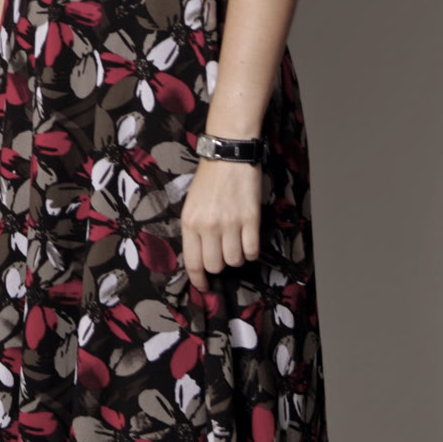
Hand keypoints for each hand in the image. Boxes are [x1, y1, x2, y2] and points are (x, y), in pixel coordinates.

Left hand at [180, 157, 263, 291]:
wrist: (228, 155)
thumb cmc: (208, 180)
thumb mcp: (191, 205)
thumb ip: (194, 230)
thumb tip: (201, 258)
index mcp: (189, 222)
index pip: (193, 262)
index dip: (199, 280)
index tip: (205, 287)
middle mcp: (208, 226)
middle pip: (215, 266)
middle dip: (219, 265)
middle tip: (222, 253)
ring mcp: (230, 223)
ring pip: (235, 261)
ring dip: (236, 257)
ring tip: (235, 242)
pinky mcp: (251, 219)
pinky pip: (252, 250)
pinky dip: (251, 251)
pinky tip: (247, 240)